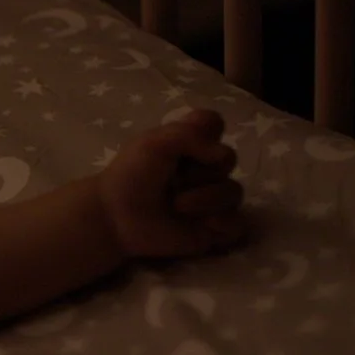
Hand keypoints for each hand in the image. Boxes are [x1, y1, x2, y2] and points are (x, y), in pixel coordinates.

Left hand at [93, 109, 247, 260]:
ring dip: (207, 199)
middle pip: (229, 159)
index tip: (186, 143)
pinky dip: (223, 223)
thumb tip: (221, 155)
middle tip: (174, 181)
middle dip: (201, 170)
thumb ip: (191, 134)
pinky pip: (237, 224)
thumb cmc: (132, 176)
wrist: (116, 217)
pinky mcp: (211, 229)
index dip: (208, 132)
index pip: (215, 124)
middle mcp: (204, 168)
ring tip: (177, 206)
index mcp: (190, 144)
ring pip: (233, 192)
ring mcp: (210, 199)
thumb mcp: (155, 142)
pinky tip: (204, 225)